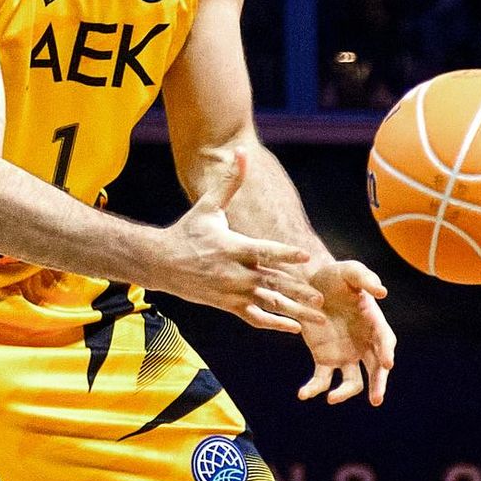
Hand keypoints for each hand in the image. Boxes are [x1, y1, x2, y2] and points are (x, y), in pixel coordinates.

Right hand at [155, 150, 325, 333]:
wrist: (160, 262)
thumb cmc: (188, 231)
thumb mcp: (208, 206)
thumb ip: (229, 182)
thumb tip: (240, 152)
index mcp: (232, 247)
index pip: (262, 251)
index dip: (283, 254)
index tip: (304, 257)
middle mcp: (233, 272)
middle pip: (270, 283)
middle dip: (296, 291)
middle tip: (320, 298)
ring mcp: (231, 292)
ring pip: (267, 304)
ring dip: (293, 311)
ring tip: (318, 316)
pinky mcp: (228, 305)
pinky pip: (254, 318)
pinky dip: (274, 324)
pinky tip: (294, 329)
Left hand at [298, 259, 394, 406]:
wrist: (310, 282)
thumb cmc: (336, 275)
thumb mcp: (350, 271)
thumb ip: (365, 279)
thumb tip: (382, 292)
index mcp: (374, 323)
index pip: (385, 341)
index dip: (386, 352)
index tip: (387, 363)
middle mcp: (364, 344)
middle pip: (375, 369)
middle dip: (378, 384)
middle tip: (376, 399)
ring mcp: (345, 354)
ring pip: (351, 381)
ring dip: (344, 393)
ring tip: (331, 398)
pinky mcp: (324, 358)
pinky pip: (322, 379)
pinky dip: (314, 388)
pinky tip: (303, 394)